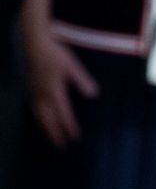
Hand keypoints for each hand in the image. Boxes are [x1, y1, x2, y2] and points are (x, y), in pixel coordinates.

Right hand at [21, 25, 97, 146]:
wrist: (33, 41)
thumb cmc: (55, 52)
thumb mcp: (72, 65)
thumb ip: (82, 80)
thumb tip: (93, 94)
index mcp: (54, 89)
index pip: (63, 113)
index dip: (69, 126)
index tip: (75, 138)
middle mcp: (42, 93)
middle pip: (48, 119)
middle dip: (55, 133)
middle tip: (61, 147)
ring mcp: (33, 91)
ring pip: (38, 115)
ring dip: (45, 128)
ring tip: (51, 139)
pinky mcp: (29, 87)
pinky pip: (32, 107)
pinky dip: (37, 118)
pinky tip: (41, 123)